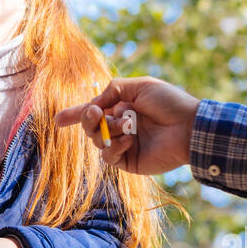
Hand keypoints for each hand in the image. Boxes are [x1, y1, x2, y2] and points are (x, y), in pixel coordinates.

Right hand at [54, 77, 199, 174]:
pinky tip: (130, 139)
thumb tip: (94, 104)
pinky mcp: (129, 161)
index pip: (92, 112)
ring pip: (97, 141)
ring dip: (106, 130)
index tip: (57, 120)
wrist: (189, 126)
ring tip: (126, 124)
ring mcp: (124, 144)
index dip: (74, 115)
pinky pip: (109, 156)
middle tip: (95, 113)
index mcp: (122, 108)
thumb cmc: (168, 102)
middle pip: (90, 126)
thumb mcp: (139, 86)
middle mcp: (120, 126)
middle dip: (88, 118)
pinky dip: (115, 146)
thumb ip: (113, 90)